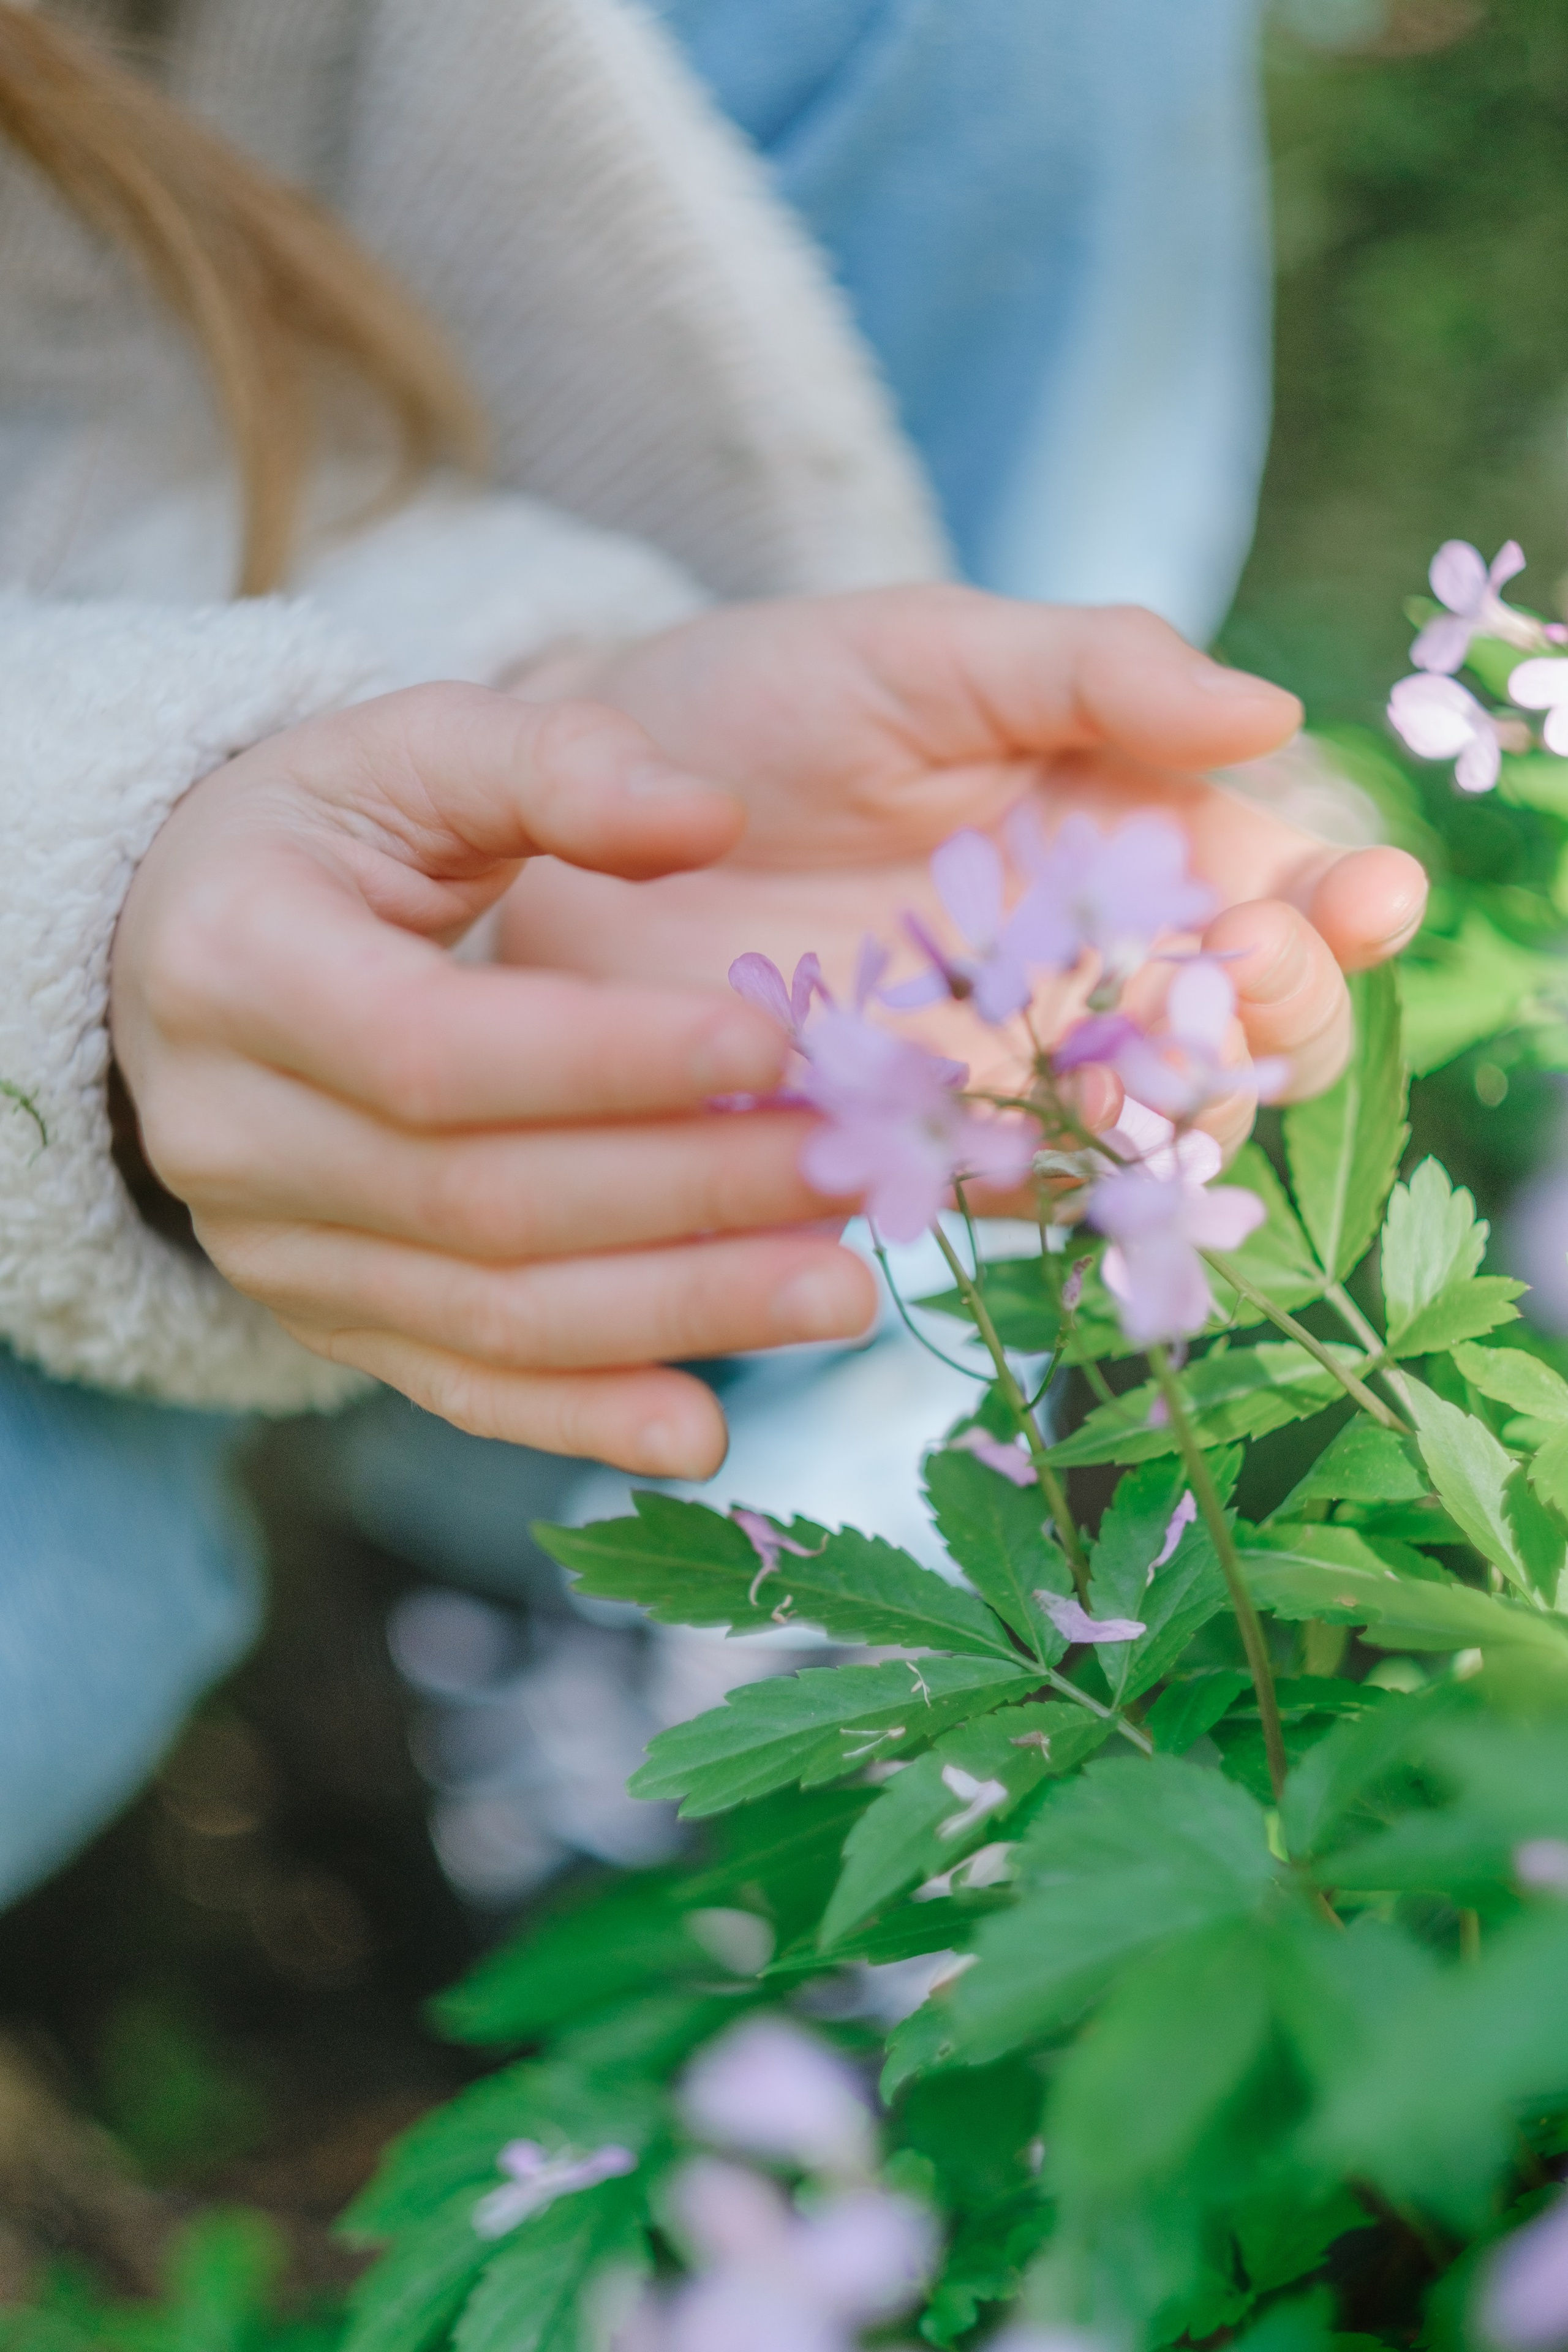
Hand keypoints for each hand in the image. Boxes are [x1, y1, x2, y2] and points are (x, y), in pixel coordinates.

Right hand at [110, 685, 879, 1475]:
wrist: (186, 953)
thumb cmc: (326, 833)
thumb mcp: (412, 749)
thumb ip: (555, 763)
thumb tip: (714, 815)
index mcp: (237, 967)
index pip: (434, 1048)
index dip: (607, 1060)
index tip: (775, 1038)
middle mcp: (230, 1134)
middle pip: (482, 1198)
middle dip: (686, 1193)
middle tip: (854, 1168)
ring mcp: (272, 1249)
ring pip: (489, 1313)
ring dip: (678, 1315)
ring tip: (841, 1292)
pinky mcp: (323, 1320)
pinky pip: (459, 1387)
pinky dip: (585, 1419)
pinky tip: (707, 1435)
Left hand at [500, 590, 1427, 1154]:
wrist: (577, 818)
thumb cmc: (767, 701)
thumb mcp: (926, 650)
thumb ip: (1092, 669)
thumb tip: (1271, 709)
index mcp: (1130, 837)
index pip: (1287, 888)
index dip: (1345, 905)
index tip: (1360, 896)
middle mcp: (1089, 971)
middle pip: (1253, 1036)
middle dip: (1284, 1015)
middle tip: (1246, 967)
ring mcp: (1004, 1074)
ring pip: (1155, 1137)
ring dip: (1175, 1117)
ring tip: (1122, 1073)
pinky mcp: (909, 1154)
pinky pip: (1010, 1199)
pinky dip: (1044, 1187)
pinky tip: (1029, 1145)